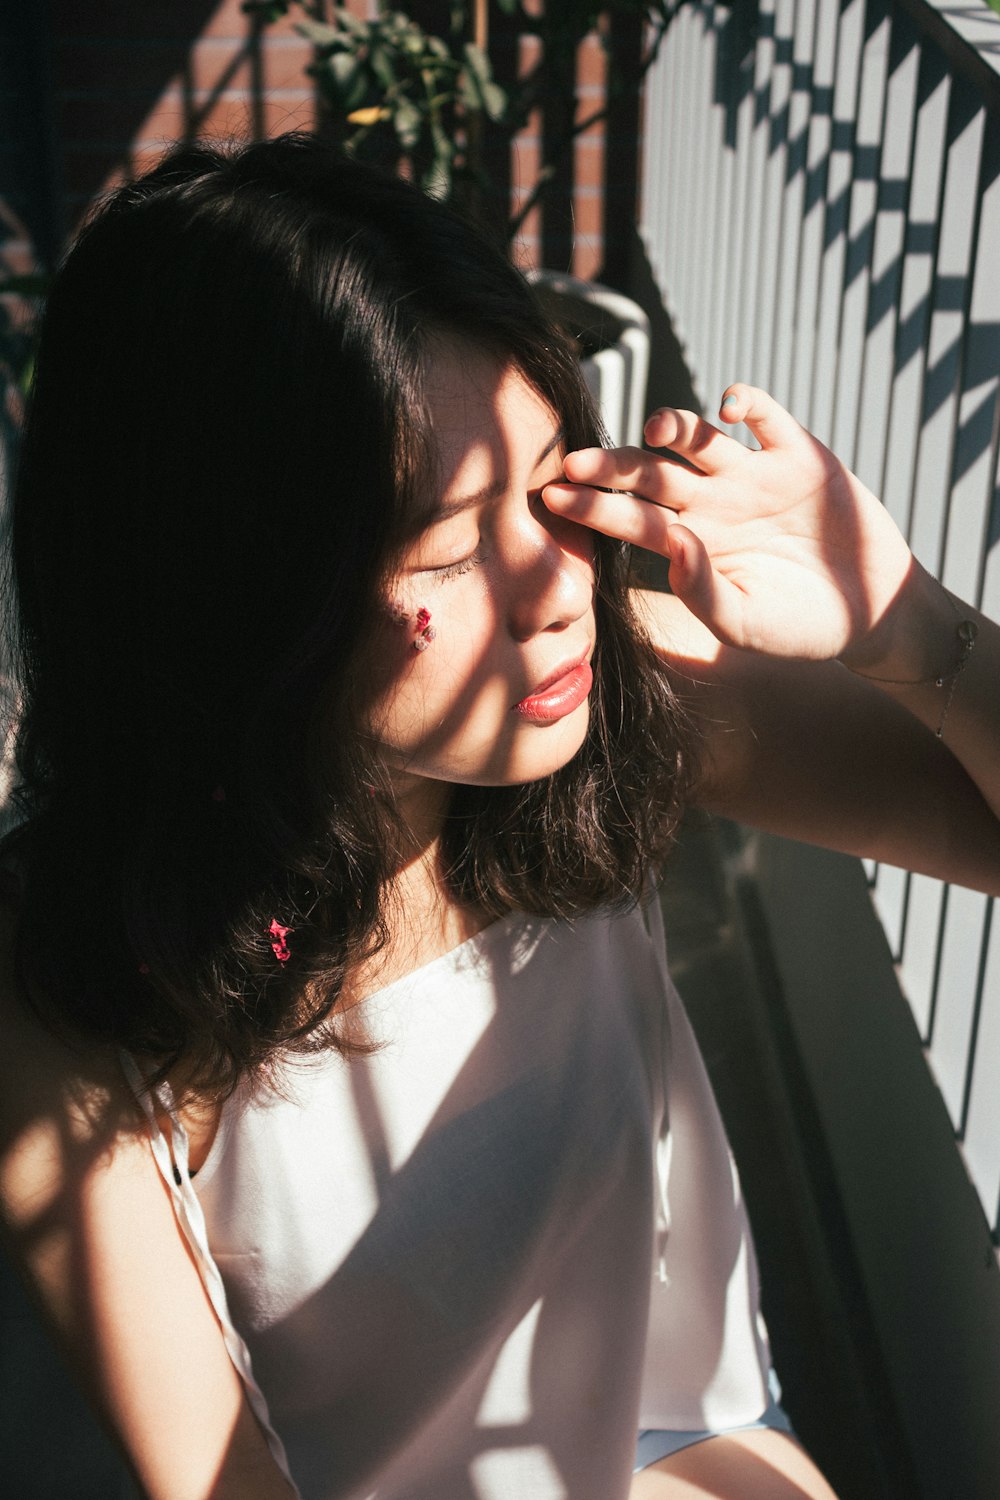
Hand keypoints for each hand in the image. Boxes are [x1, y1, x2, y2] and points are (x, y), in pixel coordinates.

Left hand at [543, 384, 912, 661]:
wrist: (869, 611)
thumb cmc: (798, 627)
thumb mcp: (748, 624)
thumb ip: (705, 593)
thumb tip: (673, 546)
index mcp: (691, 543)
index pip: (631, 520)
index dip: (593, 508)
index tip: (552, 498)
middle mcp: (713, 502)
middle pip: (651, 473)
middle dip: (613, 466)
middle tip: (575, 461)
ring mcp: (752, 475)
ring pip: (699, 440)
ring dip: (675, 426)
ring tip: (655, 426)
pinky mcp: (798, 454)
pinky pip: (766, 417)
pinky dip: (747, 403)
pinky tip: (730, 407)